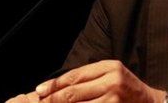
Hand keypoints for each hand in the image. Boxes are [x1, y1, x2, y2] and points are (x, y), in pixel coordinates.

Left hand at [7, 60, 165, 102]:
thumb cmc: (127, 88)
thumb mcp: (112, 74)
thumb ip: (90, 77)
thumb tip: (57, 87)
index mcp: (110, 67)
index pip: (75, 75)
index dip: (55, 84)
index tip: (41, 90)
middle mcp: (112, 81)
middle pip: (74, 92)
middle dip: (53, 100)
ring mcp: (113, 99)